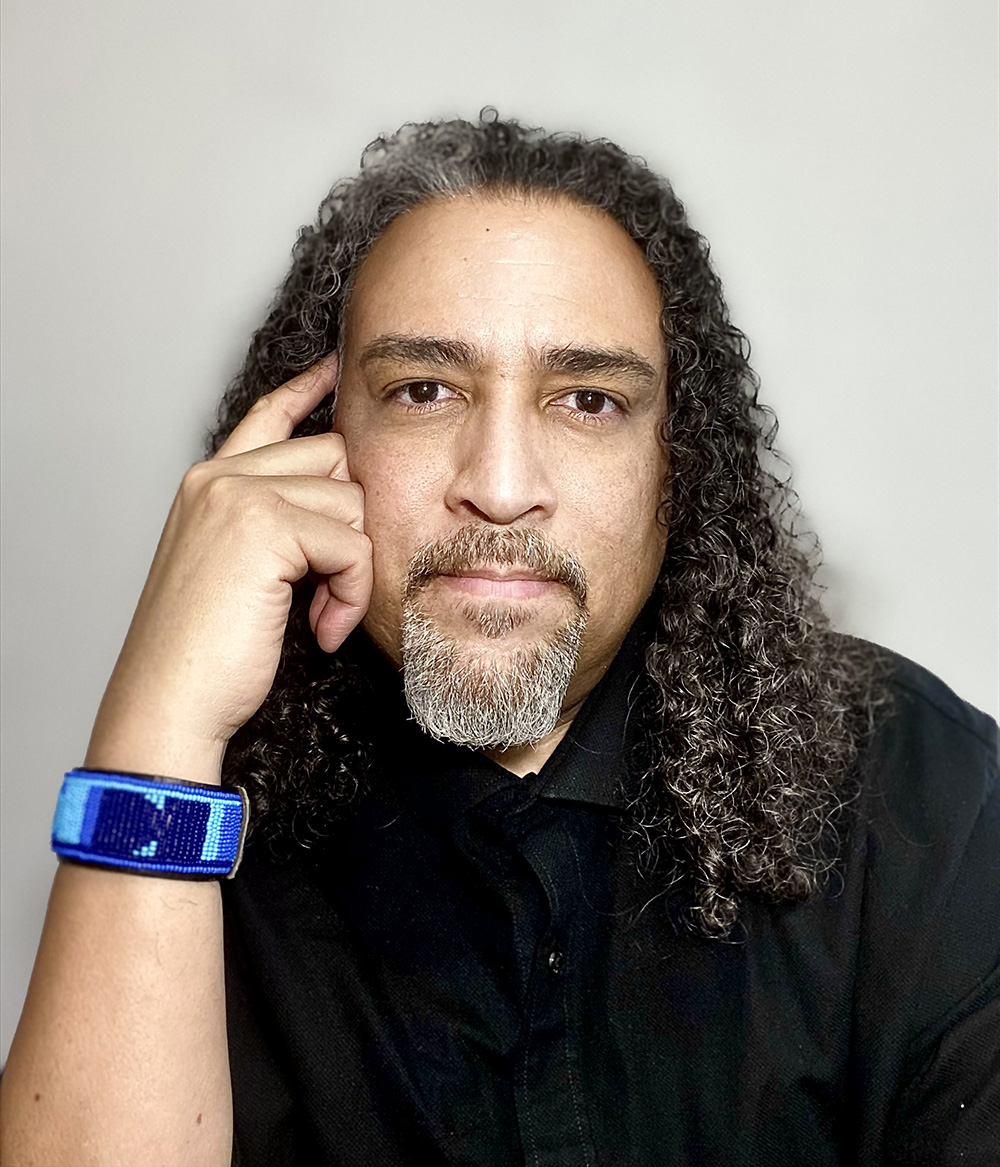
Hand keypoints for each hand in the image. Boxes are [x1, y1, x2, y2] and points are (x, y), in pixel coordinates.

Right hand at [85, 354, 371, 783]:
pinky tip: (320, 627)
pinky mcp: (263, 524)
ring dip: (352, 569)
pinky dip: (352, 594)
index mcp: (210, 483)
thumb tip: (343, 496)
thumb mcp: (241, 570)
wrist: (171, 702)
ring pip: (353, 503)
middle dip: (348, 526)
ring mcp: (237, 494)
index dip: (309, 390)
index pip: (271, 416)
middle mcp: (220, 476)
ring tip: (314, 614)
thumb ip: (277, 521)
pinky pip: (354, 545)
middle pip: (336, 458)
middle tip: (322, 588)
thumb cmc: (208, 652)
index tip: (337, 367)